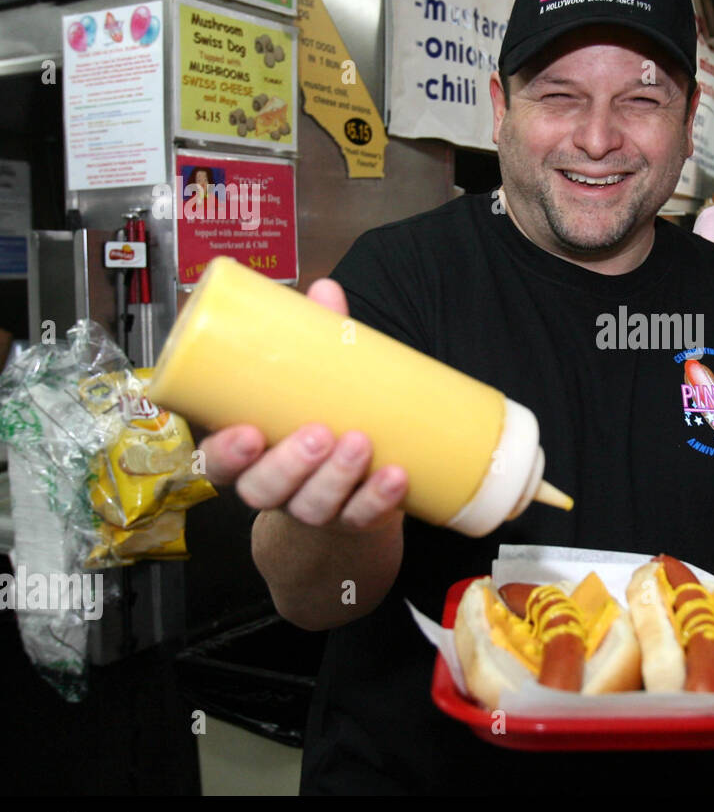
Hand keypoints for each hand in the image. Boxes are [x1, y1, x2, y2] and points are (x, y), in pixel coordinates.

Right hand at [196, 278, 408, 531]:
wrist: (348, 494)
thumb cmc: (317, 422)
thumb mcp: (311, 383)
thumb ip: (316, 340)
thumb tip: (325, 288)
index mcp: (249, 454)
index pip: (219, 461)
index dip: (228, 452)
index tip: (249, 433)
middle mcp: (274, 488)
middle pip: (264, 489)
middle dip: (291, 465)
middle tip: (318, 433)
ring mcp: (312, 510)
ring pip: (314, 506)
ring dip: (338, 477)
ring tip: (361, 443)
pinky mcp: (353, 522)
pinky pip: (362, 518)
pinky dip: (378, 500)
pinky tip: (396, 478)